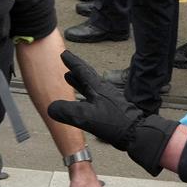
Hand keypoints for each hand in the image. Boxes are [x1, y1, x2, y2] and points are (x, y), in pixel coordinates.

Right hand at [47, 51, 177, 173]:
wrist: (135, 133)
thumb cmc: (112, 122)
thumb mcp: (85, 117)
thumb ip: (66, 111)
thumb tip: (50, 107)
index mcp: (97, 88)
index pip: (82, 71)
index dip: (72, 63)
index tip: (64, 54)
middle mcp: (102, 90)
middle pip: (86, 76)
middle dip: (76, 70)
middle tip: (67, 64)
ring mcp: (107, 99)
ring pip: (89, 87)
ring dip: (79, 82)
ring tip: (69, 78)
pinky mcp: (110, 109)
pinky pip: (92, 97)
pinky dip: (84, 95)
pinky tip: (83, 101)